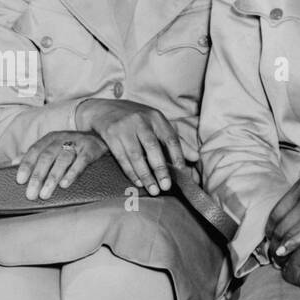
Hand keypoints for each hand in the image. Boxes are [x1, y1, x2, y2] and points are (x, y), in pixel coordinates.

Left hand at [15, 131, 107, 199]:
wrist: (99, 134)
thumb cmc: (70, 145)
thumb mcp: (52, 147)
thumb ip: (33, 155)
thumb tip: (12, 163)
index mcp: (49, 139)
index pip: (34, 151)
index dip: (26, 165)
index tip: (20, 180)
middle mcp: (61, 139)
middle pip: (46, 157)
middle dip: (37, 176)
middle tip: (31, 194)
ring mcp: (77, 143)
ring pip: (62, 160)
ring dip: (52, 178)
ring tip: (45, 194)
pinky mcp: (91, 149)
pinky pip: (81, 161)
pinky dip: (72, 173)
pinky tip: (64, 184)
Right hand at [75, 98, 196, 195]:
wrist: (103, 109)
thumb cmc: (135, 119)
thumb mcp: (155, 124)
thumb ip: (174, 140)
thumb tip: (195, 158)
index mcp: (156, 117)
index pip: (170, 138)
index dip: (177, 156)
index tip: (181, 172)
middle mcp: (141, 120)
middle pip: (153, 147)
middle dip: (160, 169)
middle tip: (166, 186)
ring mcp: (124, 127)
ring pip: (136, 155)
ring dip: (145, 175)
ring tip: (153, 190)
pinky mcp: (111, 134)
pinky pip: (122, 157)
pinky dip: (130, 172)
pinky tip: (138, 182)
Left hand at [267, 143, 299, 258]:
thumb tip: (299, 198)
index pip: (277, 211)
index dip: (270, 228)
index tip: (269, 238)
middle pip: (282, 223)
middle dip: (273, 241)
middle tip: (269, 254)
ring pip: (293, 230)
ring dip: (282, 246)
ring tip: (276, 259)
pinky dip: (297, 243)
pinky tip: (288, 251)